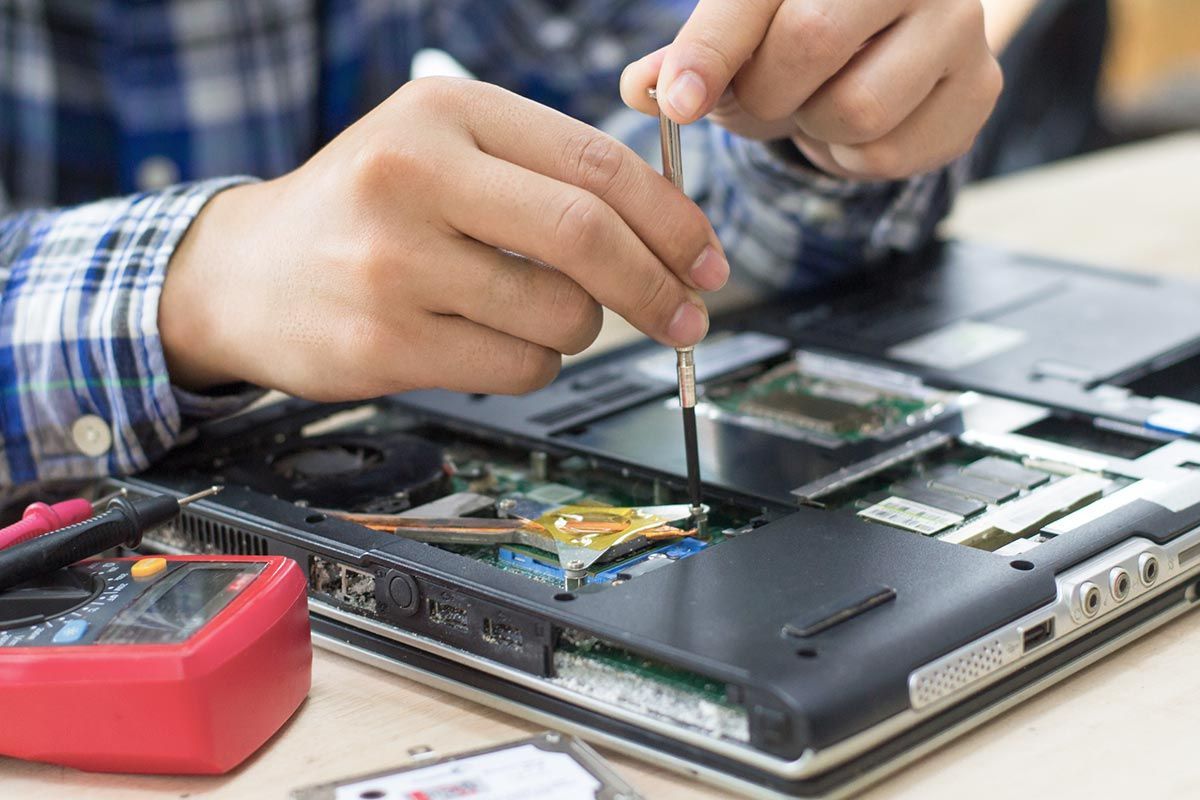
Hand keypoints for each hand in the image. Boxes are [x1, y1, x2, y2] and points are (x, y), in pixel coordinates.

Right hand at [161, 78, 727, 399]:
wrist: (245, 272)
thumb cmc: (364, 208)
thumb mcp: (442, 148)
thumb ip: (545, 170)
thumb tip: (668, 227)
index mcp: (445, 112)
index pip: (595, 164)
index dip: (672, 219)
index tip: (707, 259)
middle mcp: (414, 175)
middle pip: (587, 236)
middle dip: (658, 285)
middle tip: (687, 315)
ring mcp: (393, 263)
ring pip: (560, 314)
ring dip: (583, 329)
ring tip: (545, 314)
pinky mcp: (384, 342)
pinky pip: (517, 367)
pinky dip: (535, 363)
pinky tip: (496, 340)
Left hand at [622, 0, 1002, 179]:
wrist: (887, 50)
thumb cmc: (797, 35)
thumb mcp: (737, 37)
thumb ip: (687, 60)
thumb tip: (643, 90)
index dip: (710, 51)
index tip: (678, 102)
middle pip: (810, 41)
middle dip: (762, 93)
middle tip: (759, 100)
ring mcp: (958, 24)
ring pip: (854, 108)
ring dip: (812, 129)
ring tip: (813, 107)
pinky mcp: (978, 89)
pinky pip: (887, 153)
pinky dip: (850, 159)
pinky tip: (853, 128)